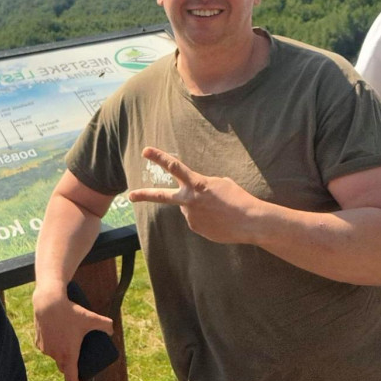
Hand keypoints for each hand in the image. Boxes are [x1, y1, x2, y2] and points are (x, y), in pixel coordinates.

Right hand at [32, 283, 113, 380]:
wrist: (48, 302)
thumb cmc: (71, 312)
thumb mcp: (91, 317)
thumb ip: (105, 324)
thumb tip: (111, 331)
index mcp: (68, 355)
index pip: (71, 378)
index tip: (81, 378)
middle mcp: (55, 355)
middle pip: (63, 367)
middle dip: (70, 366)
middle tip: (78, 358)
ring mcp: (45, 349)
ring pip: (54, 356)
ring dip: (60, 356)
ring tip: (67, 348)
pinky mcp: (38, 341)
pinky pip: (46, 348)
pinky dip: (51, 346)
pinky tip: (55, 343)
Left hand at [126, 147, 260, 244]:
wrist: (249, 221)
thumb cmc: (237, 198)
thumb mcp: (220, 183)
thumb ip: (201, 186)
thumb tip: (193, 196)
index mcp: (197, 184)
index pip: (174, 167)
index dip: (159, 157)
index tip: (145, 151)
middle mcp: (189, 200)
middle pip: (162, 196)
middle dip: (144, 195)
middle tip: (130, 196)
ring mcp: (191, 217)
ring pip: (189, 208)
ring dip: (200, 207)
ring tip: (219, 210)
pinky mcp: (196, 229)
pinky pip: (197, 220)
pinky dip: (207, 218)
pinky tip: (220, 219)